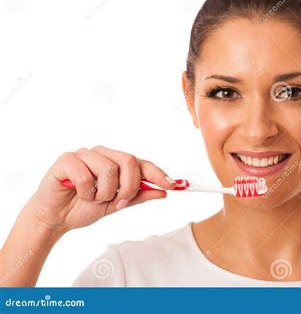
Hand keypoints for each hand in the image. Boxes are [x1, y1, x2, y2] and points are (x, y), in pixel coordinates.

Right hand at [27, 146, 175, 232]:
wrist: (56, 218)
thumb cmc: (84, 208)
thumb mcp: (116, 205)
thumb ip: (138, 196)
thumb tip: (164, 192)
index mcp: (115, 162)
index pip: (141, 163)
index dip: (157, 173)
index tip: (172, 185)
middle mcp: (102, 154)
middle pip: (129, 161)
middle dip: (128, 187)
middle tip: (118, 202)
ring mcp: (84, 154)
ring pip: (109, 169)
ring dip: (104, 193)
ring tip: (93, 199)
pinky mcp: (67, 159)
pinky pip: (86, 175)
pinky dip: (86, 192)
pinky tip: (78, 195)